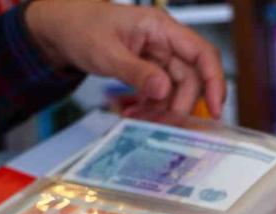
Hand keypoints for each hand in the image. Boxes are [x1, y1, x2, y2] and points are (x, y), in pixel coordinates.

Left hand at [25, 0, 224, 116]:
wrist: (60, 27)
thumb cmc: (80, 27)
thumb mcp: (106, 52)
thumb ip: (137, 72)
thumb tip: (164, 90)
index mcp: (161, 28)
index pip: (203, 54)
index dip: (215, 81)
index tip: (215, 109)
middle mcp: (166, 41)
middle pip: (191, 78)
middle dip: (180, 105)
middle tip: (163, 124)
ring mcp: (159, 56)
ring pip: (176, 89)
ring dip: (163, 109)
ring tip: (139, 119)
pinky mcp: (150, 69)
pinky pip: (161, 92)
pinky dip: (151, 107)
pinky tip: (134, 114)